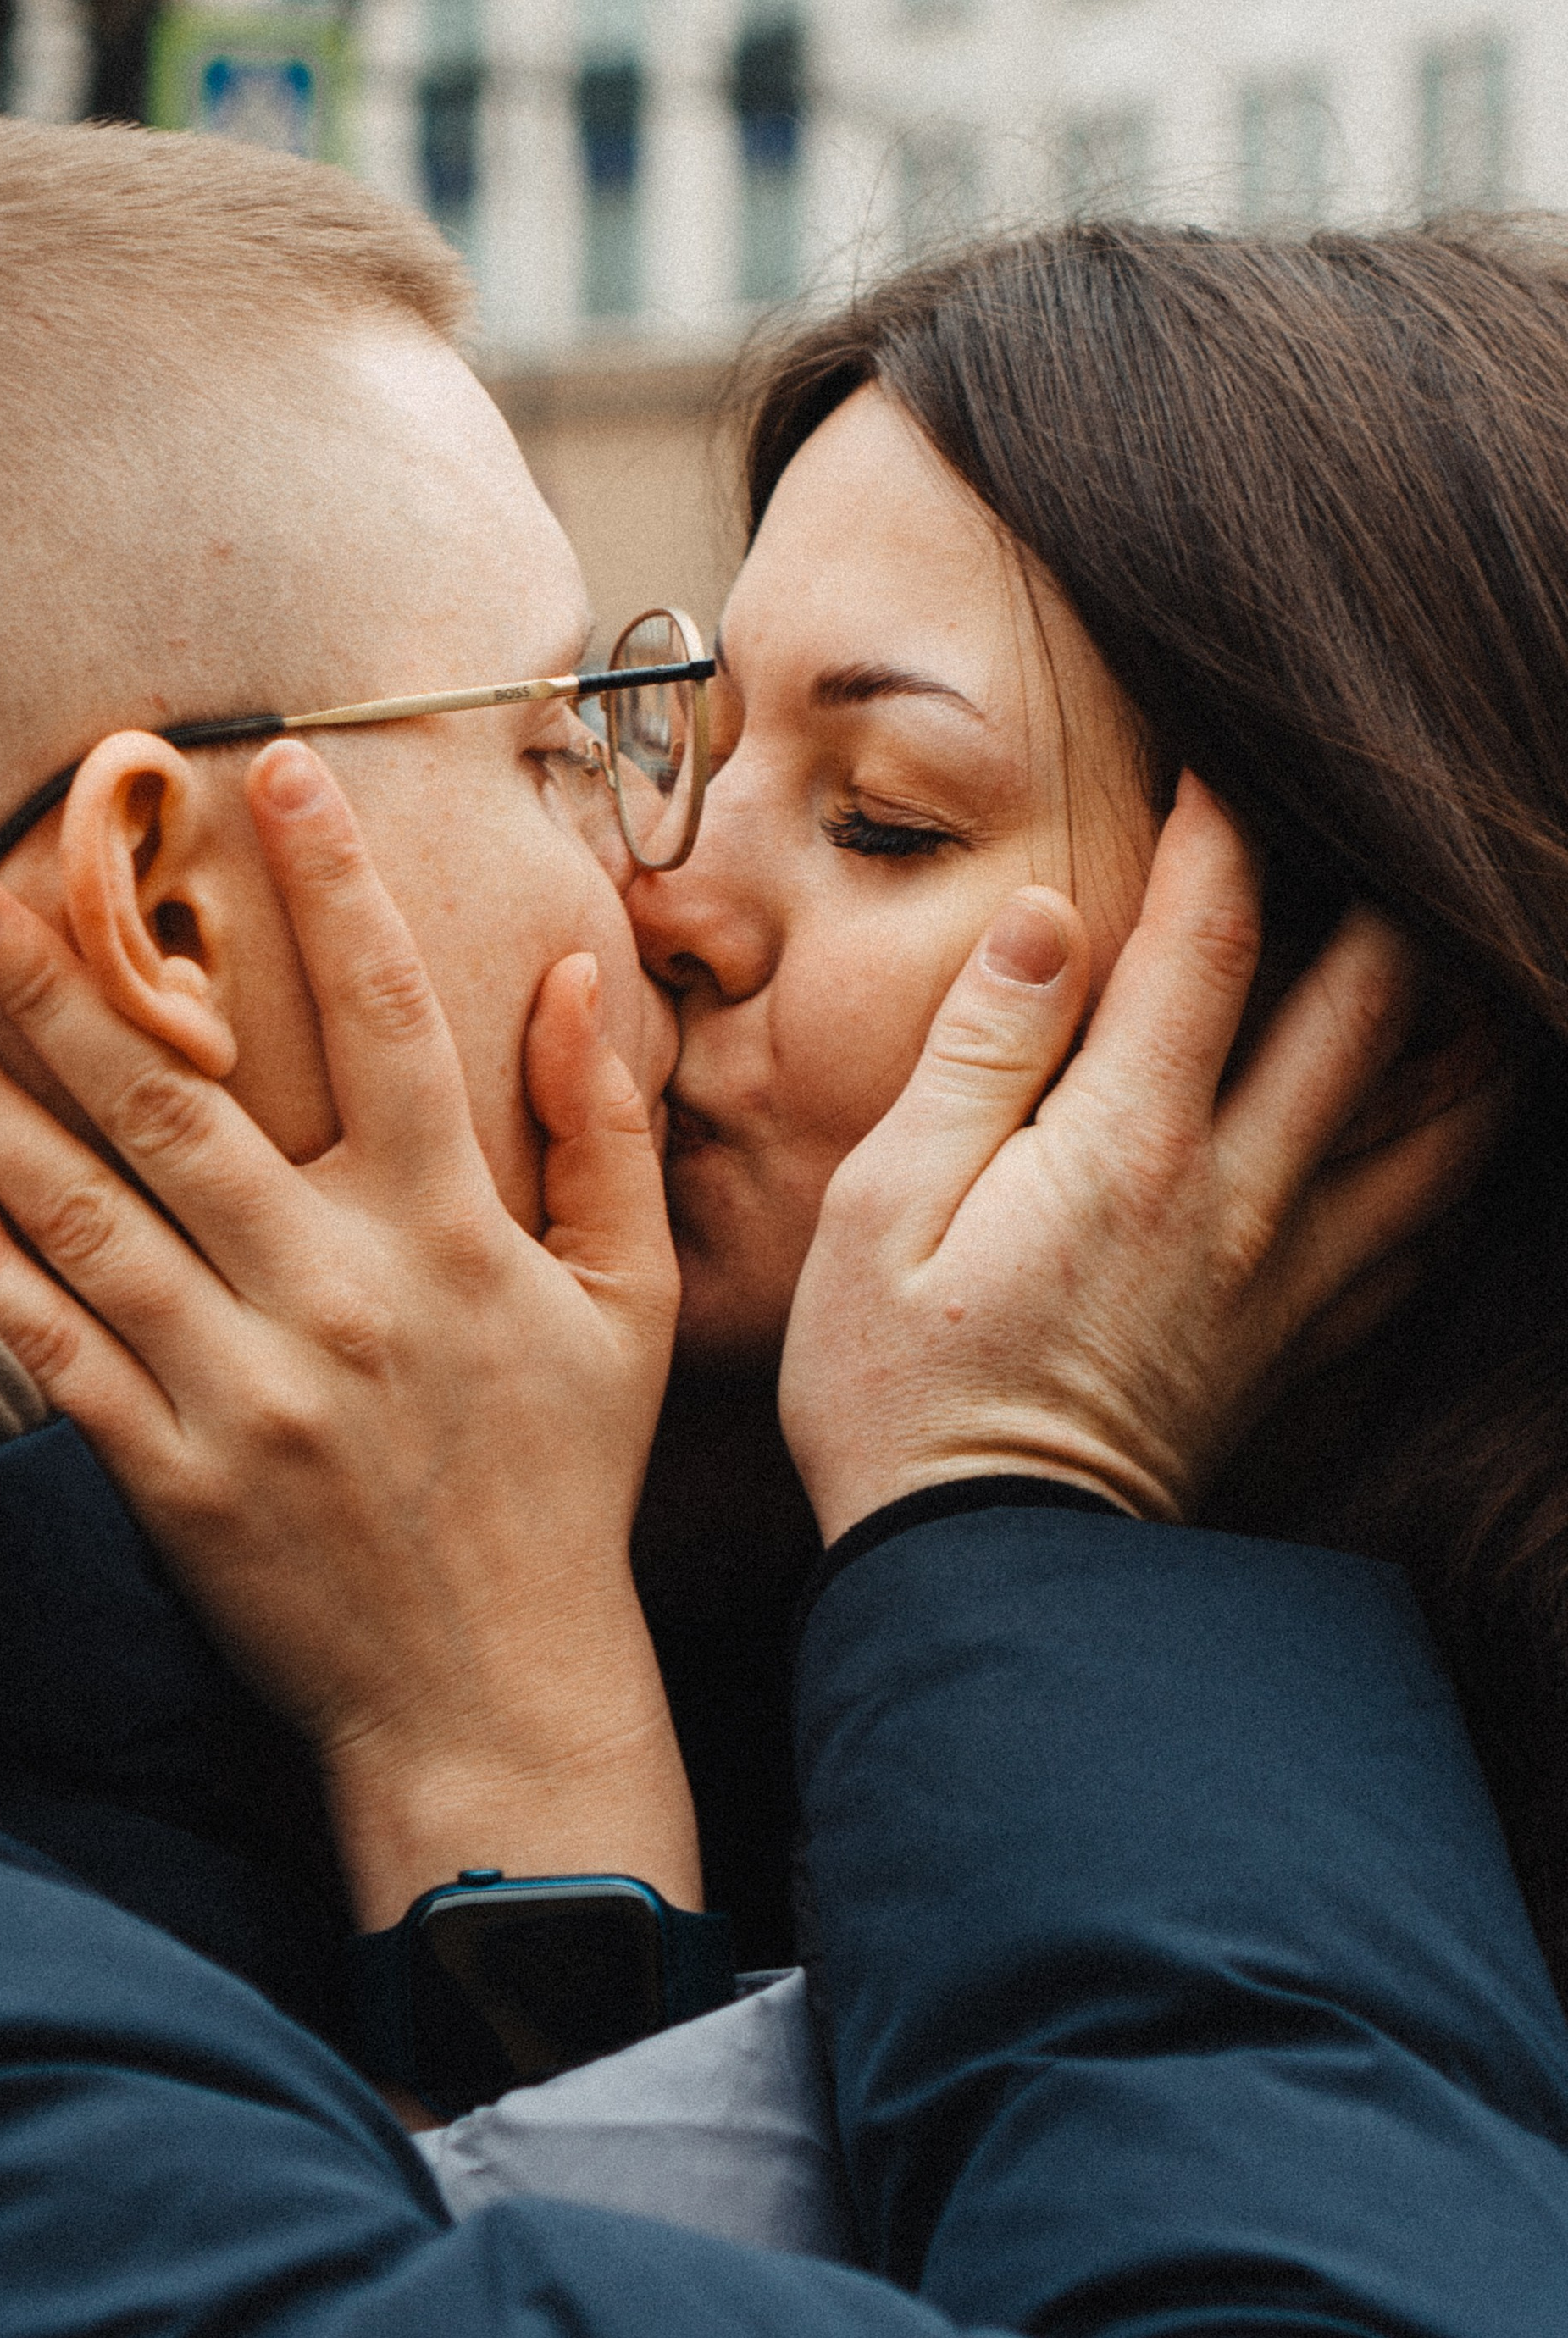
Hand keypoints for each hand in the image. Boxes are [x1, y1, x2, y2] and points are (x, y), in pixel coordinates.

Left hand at [0, 739, 695, 1929]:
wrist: (496, 1698)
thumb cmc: (562, 1483)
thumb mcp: (626, 1303)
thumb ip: (603, 1132)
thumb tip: (577, 978)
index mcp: (451, 1233)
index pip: (389, 1018)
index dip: (332, 885)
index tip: (273, 765)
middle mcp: (338, 1292)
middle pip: (175, 1099)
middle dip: (54, 980)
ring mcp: (245, 1386)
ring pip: (86, 1211)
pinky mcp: (172, 1474)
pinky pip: (57, 1348)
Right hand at [781, 774, 1508, 1544]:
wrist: (987, 1582)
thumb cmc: (898, 1387)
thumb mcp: (882, 1206)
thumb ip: (977, 1054)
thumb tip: (1055, 919)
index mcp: (1129, 1144)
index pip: (1214, 938)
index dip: (1228, 826)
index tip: (1217, 754)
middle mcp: (1241, 1196)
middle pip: (1372, 1007)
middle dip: (1380, 893)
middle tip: (1365, 823)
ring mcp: (1289, 1276)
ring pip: (1438, 1119)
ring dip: (1455, 1018)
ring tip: (1443, 945)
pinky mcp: (1302, 1347)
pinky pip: (1423, 1234)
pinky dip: (1452, 1157)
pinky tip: (1441, 1124)